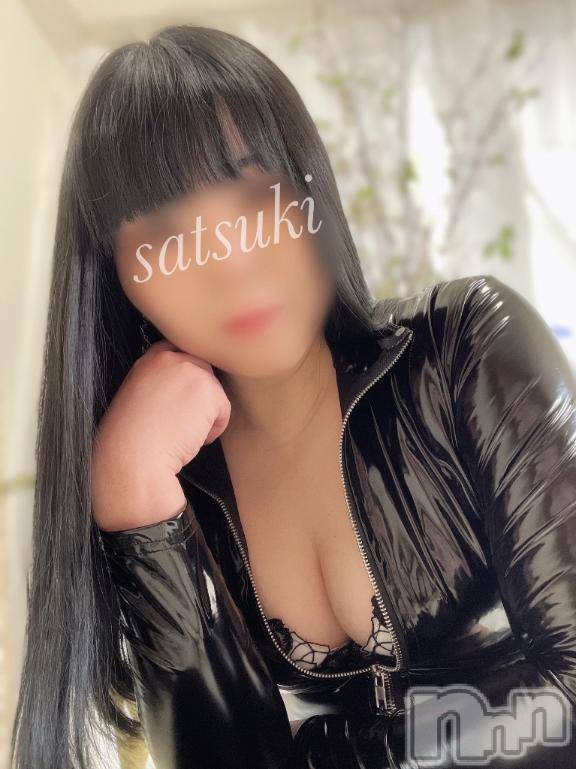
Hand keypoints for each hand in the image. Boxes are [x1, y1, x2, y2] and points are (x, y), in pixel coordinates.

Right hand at [91, 339, 230, 530]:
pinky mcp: (208, 389)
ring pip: (214, 392)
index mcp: (150, 359)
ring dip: (205, 415)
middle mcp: (172, 358)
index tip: (183, 398)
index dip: (187, 376)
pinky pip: (224, 409)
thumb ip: (161, 383)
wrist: (132, 456)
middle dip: (199, 397)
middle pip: (203, 371)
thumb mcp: (139, 397)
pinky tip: (191, 438)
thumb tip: (186, 392)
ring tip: (182, 433)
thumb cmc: (132, 439)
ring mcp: (191, 370)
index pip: (180, 353)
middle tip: (182, 422)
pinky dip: (214, 429)